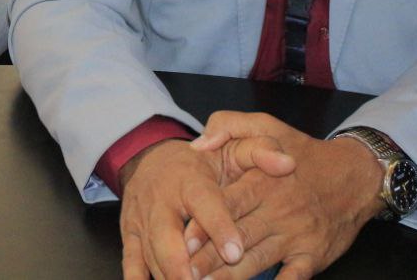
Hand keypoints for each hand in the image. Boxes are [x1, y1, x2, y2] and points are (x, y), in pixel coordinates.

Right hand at [119, 135, 293, 279]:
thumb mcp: (232, 150)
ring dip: (167, 276)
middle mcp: (162, 201)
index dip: (219, 227)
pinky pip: (131, 261)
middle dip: (180, 266)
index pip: (204, 203)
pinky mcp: (129, 233)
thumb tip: (287, 163)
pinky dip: (138, 278)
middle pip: (167, 236)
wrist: (151, 159)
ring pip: (151, 254)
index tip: (236, 251)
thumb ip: (261, 153)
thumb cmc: (201, 162)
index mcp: (190, 180)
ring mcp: (142, 219)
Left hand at [184, 112, 382, 279]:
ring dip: (232, 277)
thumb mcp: (266, 125)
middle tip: (186, 272)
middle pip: (237, 237)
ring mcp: (296, 236)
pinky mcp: (313, 256)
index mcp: (262, 181)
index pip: (227, 205)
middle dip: (209, 258)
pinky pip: (293, 278)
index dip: (204, 225)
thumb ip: (227, 125)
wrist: (356, 175)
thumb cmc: (304, 152)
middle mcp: (278, 211)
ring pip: (258, 261)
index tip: (182, 241)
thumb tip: (198, 144)